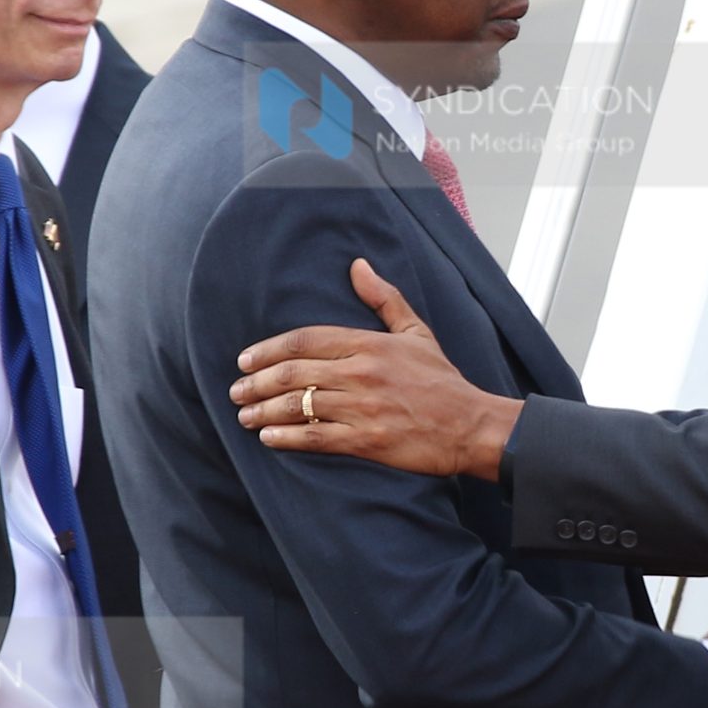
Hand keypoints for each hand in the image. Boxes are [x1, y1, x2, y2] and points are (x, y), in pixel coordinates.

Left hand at [230, 260, 520, 480]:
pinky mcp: (368, 441)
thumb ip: (384, 299)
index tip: (245, 360)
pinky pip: (317, 438)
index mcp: (370, 344)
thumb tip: (358, 266)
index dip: (270, 349)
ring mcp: (364, 408)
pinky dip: (288, 438)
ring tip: (244, 416)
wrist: (471, 425)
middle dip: (258, 383)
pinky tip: (269, 438)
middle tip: (236, 390)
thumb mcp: (416, 332)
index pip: (306, 340)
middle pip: (295, 373)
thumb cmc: (442, 380)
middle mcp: (362, 373)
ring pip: (300, 406)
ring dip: (265, 412)